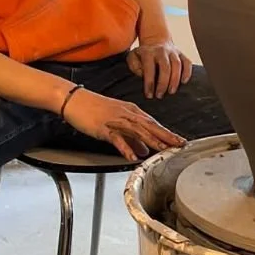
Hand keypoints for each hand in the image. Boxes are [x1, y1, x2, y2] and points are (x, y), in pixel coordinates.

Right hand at [62, 88, 184, 160]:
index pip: (154, 124)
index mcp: (132, 112)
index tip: (180, 141)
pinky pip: (117, 138)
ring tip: (163, 150)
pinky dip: (125, 147)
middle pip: (150, 126)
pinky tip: (133, 155)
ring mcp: (115, 120)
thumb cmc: (94, 109)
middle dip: (166, 136)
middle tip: (180, 144)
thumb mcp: (116, 123)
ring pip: (137, 131)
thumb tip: (145, 150)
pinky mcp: (103, 127)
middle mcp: (127, 114)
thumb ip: (132, 137)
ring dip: (151, 141)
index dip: (167, 133)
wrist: (75, 99)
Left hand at [127, 39, 193, 98]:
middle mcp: (161, 51)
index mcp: (148, 52)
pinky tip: (184, 82)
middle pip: (165, 67)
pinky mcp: (181, 54)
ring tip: (171, 92)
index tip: (149, 95)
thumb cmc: (143, 54)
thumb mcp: (133, 56)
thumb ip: (134, 66)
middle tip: (160, 95)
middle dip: (163, 83)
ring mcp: (173, 51)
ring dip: (175, 80)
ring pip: (177, 65)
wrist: (156, 39)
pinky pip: (187, 62)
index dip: (149, 83)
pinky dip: (187, 72)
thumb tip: (142, 75)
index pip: (149, 69)